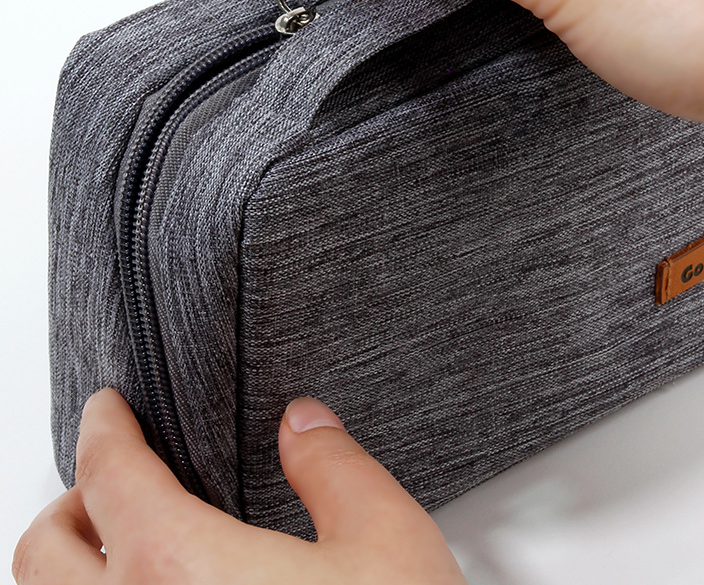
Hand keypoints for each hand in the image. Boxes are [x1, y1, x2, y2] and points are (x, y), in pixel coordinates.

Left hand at [13, 389, 465, 583]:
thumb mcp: (385, 540)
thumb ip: (334, 466)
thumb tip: (305, 424)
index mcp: (180, 571)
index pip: (111, 475)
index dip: (105, 428)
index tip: (108, 410)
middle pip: (42, 553)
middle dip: (70, 502)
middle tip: (109, 480)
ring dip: (71, 570)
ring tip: (126, 549)